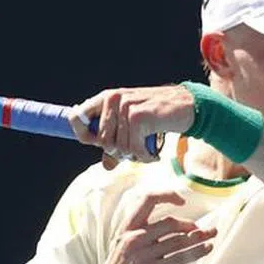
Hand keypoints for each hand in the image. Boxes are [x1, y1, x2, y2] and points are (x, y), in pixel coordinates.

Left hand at [69, 85, 195, 162]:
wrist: (187, 106)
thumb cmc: (158, 116)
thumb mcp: (132, 127)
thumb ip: (117, 144)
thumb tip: (106, 165)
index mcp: (106, 98)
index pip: (77, 116)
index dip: (83, 134)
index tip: (96, 144)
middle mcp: (113, 99)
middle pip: (102, 142)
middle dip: (120, 152)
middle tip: (136, 149)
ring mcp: (125, 107)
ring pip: (119, 148)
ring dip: (135, 155)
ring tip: (146, 148)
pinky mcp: (137, 117)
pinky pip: (133, 150)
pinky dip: (145, 157)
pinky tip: (153, 154)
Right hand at [90, 191, 216, 263]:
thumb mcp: (122, 243)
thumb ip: (141, 231)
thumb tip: (171, 225)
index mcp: (128, 227)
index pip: (148, 199)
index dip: (168, 195)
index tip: (182, 200)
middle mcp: (135, 237)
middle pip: (170, 222)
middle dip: (192, 225)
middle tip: (205, 229)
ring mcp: (143, 253)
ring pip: (178, 240)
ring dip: (200, 237)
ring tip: (212, 235)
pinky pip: (179, 258)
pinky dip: (196, 252)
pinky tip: (207, 249)